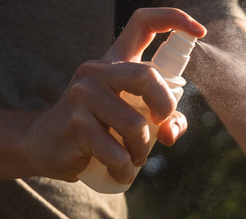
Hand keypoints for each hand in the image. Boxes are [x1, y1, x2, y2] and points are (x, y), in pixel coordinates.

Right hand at [24, 8, 205, 182]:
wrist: (46, 145)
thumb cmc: (98, 129)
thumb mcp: (133, 117)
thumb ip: (164, 120)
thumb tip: (171, 132)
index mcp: (116, 61)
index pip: (143, 24)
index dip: (174, 19)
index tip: (199, 30)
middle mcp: (98, 71)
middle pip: (147, 76)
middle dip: (165, 106)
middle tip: (161, 125)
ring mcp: (83, 95)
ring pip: (135, 124)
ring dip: (142, 151)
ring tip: (134, 158)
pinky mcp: (75, 123)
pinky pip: (116, 152)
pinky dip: (125, 169)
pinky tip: (120, 171)